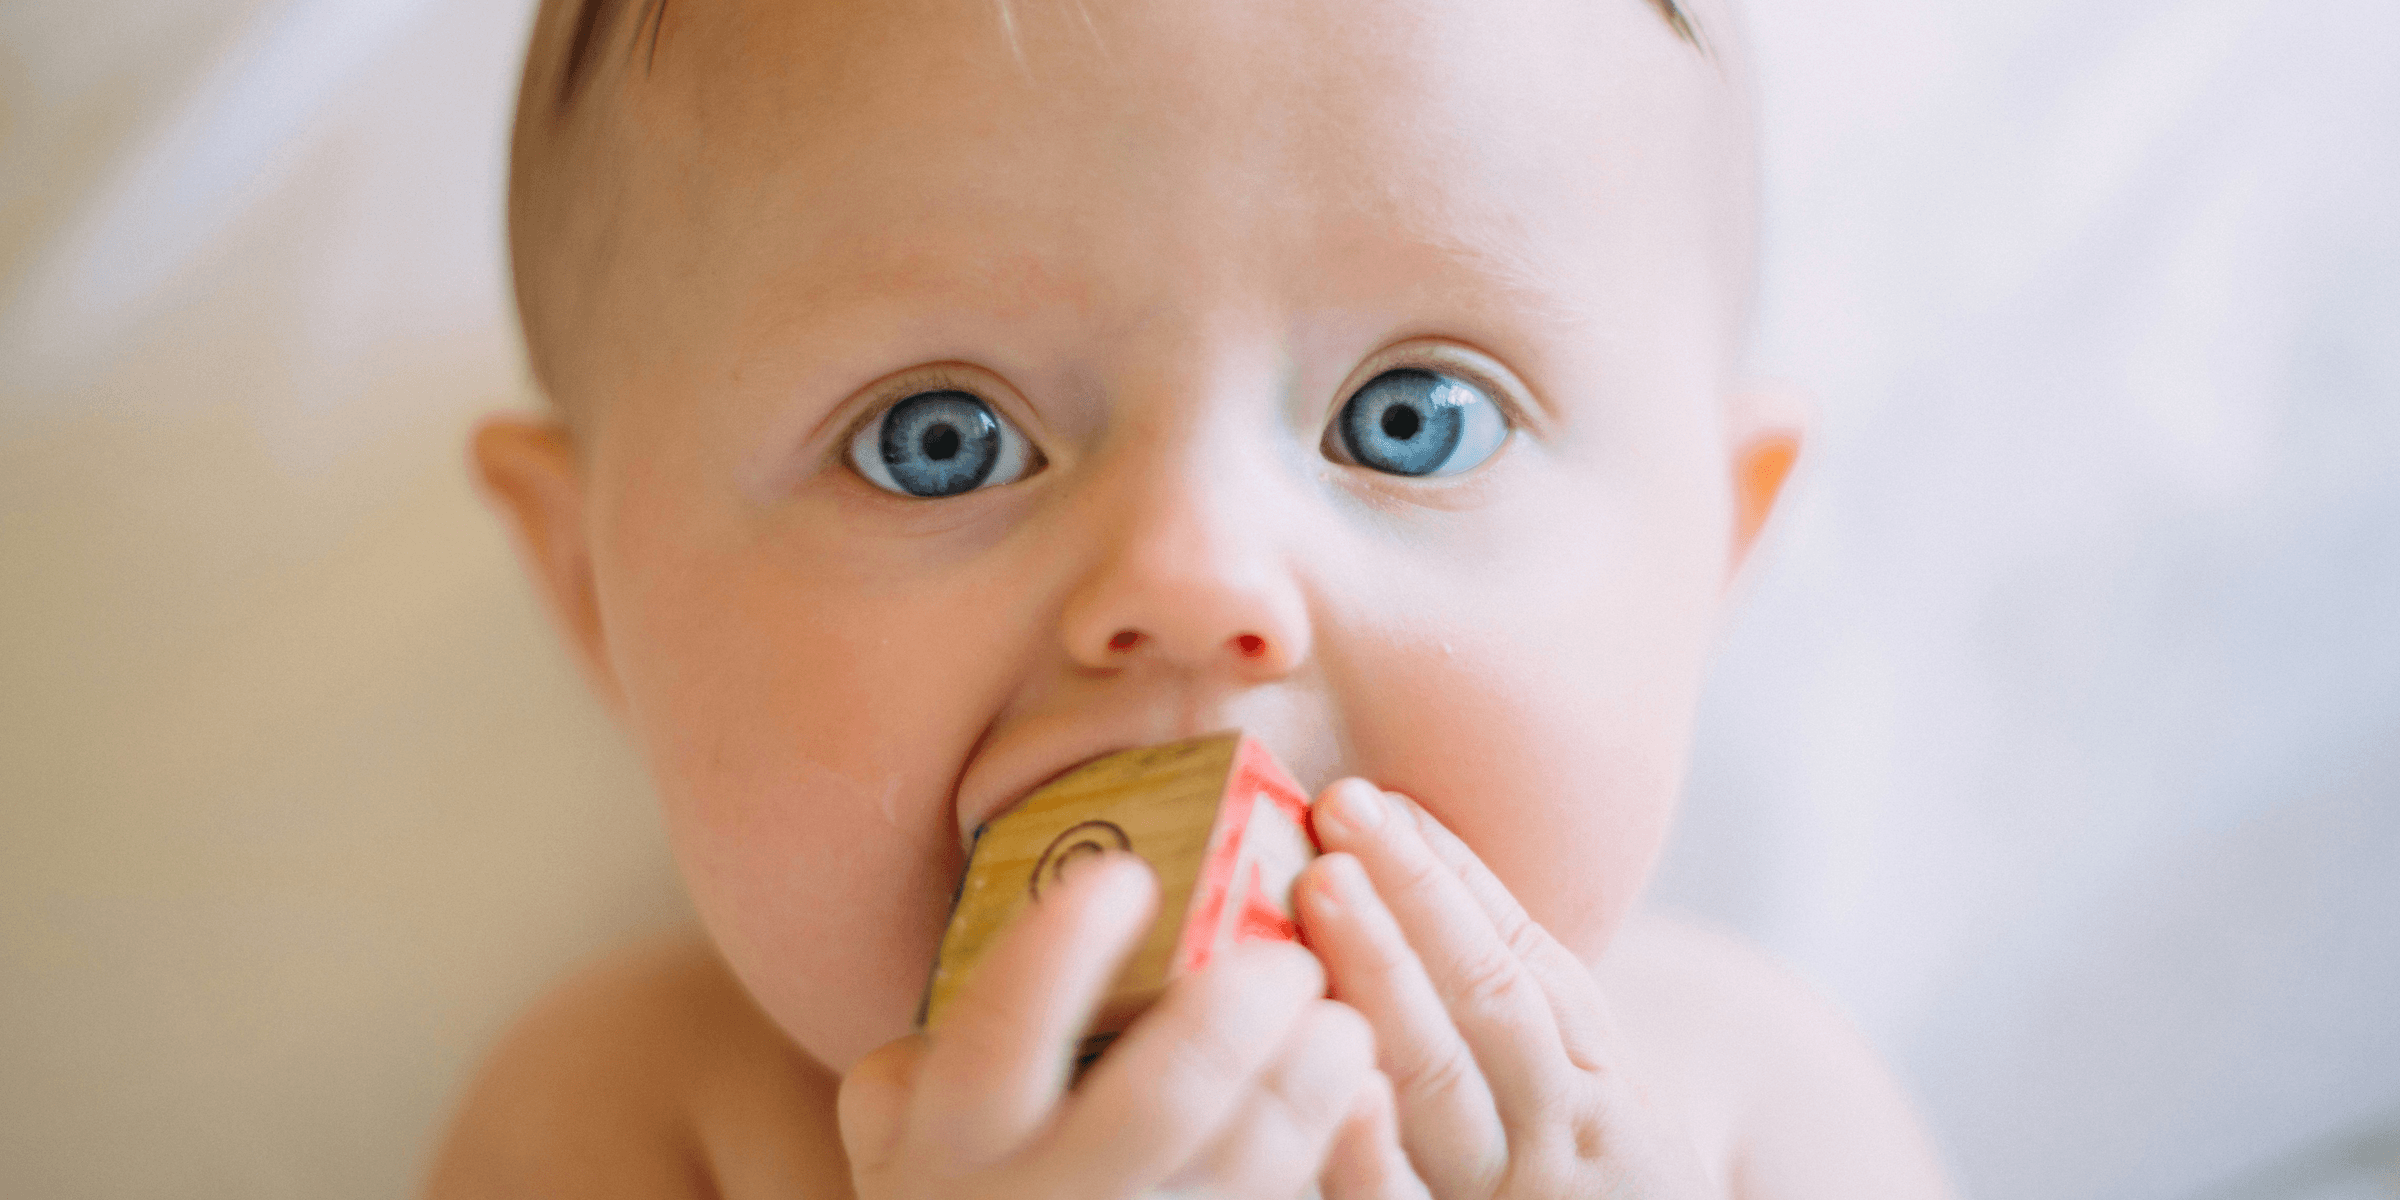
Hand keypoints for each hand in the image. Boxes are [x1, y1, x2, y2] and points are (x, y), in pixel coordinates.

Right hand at [838, 852, 1423, 1198]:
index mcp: (955, 1145)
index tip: (1124, 875)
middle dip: (1234, 1014)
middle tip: (1286, 955)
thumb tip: (1006, 937)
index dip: (1063, 950)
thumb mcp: (901, 1134)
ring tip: (1341, 1018)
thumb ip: (924, 1053)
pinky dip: (1335, 1151)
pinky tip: (1355, 1098)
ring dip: (1307, 1083)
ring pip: (1251, 1168)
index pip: (1004, 1033)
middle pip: (1161, 1104)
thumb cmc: (952, 1195)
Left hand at [1299, 780, 1714, 1198]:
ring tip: (1318, 891)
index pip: (1524, 958)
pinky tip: (1338, 1090)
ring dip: (1381, 978)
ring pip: (1448, 1083)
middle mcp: (1567, 1136)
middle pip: (1487, 1004)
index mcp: (1597, 1080)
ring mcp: (1515, 1199)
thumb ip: (1520, 1006)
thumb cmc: (1589, 1193)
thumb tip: (1413, 860)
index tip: (1378, 799)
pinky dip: (1371, 1153)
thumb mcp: (1588, 1098)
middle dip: (1410, 900)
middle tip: (1338, 817)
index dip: (1448, 874)